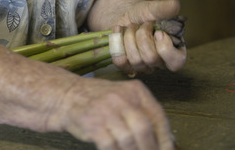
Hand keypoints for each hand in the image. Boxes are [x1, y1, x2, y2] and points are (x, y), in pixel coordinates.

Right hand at [57, 78, 174, 149]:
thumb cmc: (100, 100)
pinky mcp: (92, 123)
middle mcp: (122, 98)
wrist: (68, 95)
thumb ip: (142, 114)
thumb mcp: (123, 98)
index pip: (157, 115)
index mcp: (135, 90)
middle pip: (144, 129)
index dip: (165, 137)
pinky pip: (110, 146)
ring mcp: (106, 110)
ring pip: (128, 140)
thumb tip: (166, 140)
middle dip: (150, 149)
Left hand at [110, 0, 186, 73]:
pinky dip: (117, 43)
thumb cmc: (144, 15)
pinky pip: (121, 62)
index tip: (158, 32)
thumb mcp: (154, 9)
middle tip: (142, 25)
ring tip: (131, 27)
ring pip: (135, 60)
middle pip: (151, 59)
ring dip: (129, 38)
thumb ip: (165, 9)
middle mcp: (160, 62)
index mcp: (175, 51)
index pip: (176, 62)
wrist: (126, 17)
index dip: (165, 47)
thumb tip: (175, 4)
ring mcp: (143, 67)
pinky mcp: (127, 67)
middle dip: (143, 36)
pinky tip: (119, 31)